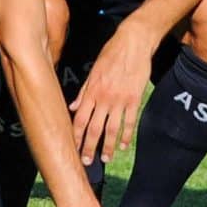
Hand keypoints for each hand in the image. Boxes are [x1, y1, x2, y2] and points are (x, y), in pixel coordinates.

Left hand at [70, 30, 156, 163]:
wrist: (133, 43)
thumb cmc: (111, 54)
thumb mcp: (93, 71)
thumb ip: (83, 91)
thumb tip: (73, 107)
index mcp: (91, 90)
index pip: (80, 118)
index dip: (75, 135)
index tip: (72, 148)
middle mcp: (104, 97)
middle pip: (94, 128)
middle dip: (89, 146)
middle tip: (86, 162)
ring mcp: (120, 100)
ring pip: (112, 128)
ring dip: (107, 146)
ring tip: (105, 158)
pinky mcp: (135, 99)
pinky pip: (129, 121)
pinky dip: (126, 136)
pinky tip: (122, 146)